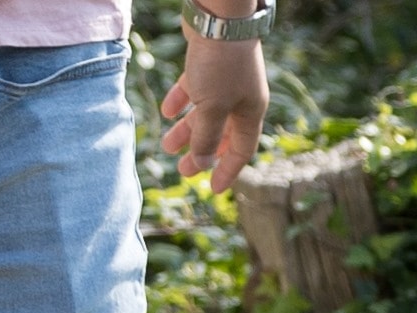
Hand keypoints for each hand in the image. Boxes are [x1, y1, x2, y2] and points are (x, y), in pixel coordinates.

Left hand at [159, 21, 270, 191]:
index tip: (212, 190)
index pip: (241, 150)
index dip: (227, 171)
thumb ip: (205, 138)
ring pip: (204, 112)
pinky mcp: (207, 63)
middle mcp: (240, 97)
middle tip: (182, 171)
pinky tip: (166, 111)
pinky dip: (181, 101)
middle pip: (221, 133)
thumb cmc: (220, 65)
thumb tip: (200, 165)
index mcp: (250, 111)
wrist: (219, 17)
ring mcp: (224, 80)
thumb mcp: (211, 108)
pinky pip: (194, 89)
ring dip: (186, 130)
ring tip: (166, 145)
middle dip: (202, 152)